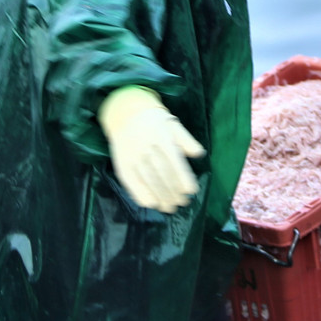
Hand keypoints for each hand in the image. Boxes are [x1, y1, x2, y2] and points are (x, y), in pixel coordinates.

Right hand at [99, 86, 204, 212]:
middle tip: (183, 203)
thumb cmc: (154, 120)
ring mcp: (132, 157)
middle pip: (161, 173)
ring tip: (170, 208)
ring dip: (160, 196)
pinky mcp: (122, 164)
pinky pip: (131, 182)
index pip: (174, 161)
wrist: (125, 113)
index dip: (183, 177)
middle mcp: (147, 148)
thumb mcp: (173, 124)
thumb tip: (199, 154)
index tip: (191, 191)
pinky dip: (140, 194)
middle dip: (173, 191)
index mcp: (162, 138)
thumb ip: (186, 140)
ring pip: (148, 180)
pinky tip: (151, 203)